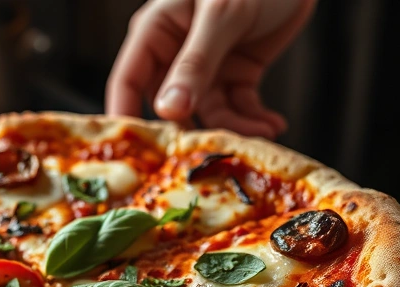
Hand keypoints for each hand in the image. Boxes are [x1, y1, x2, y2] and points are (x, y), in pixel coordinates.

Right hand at [106, 0, 314, 137]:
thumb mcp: (222, 15)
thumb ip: (195, 64)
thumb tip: (169, 110)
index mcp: (156, 31)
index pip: (127, 81)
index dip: (127, 118)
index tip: (133, 157)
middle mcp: (176, 53)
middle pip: (169, 107)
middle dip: (188, 133)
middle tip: (206, 157)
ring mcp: (208, 66)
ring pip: (209, 113)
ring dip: (233, 129)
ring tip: (258, 134)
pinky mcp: (238, 72)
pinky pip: (239, 107)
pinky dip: (255, 119)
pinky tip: (273, 124)